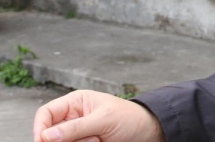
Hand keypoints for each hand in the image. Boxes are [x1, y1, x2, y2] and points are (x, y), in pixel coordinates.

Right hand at [32, 90, 165, 141]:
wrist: (149, 132)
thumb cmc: (130, 118)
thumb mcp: (104, 120)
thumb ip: (76, 127)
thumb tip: (48, 135)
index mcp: (76, 102)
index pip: (46, 113)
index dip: (41, 127)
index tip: (44, 141)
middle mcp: (73, 118)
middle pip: (52, 134)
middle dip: (67, 140)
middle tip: (91, 138)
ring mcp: (79, 134)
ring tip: (99, 140)